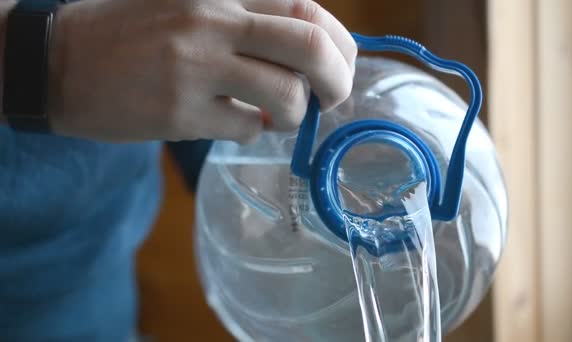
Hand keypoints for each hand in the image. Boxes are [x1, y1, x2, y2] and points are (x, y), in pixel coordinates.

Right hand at [49, 0, 356, 142]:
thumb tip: (312, 54)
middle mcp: (214, 20)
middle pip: (310, 47)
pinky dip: (253, 131)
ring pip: (286, 97)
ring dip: (293, 115)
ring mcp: (196, 66)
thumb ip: (251, 22)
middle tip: (334, 99)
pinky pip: (246, 128)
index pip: (307, 6)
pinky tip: (231, 121)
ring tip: (274, 115)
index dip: (340, 42)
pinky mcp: (179, 111)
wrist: (59, 59)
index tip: (341, 66)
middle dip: (338, 80)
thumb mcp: (193, 6)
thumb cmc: (133, 33)